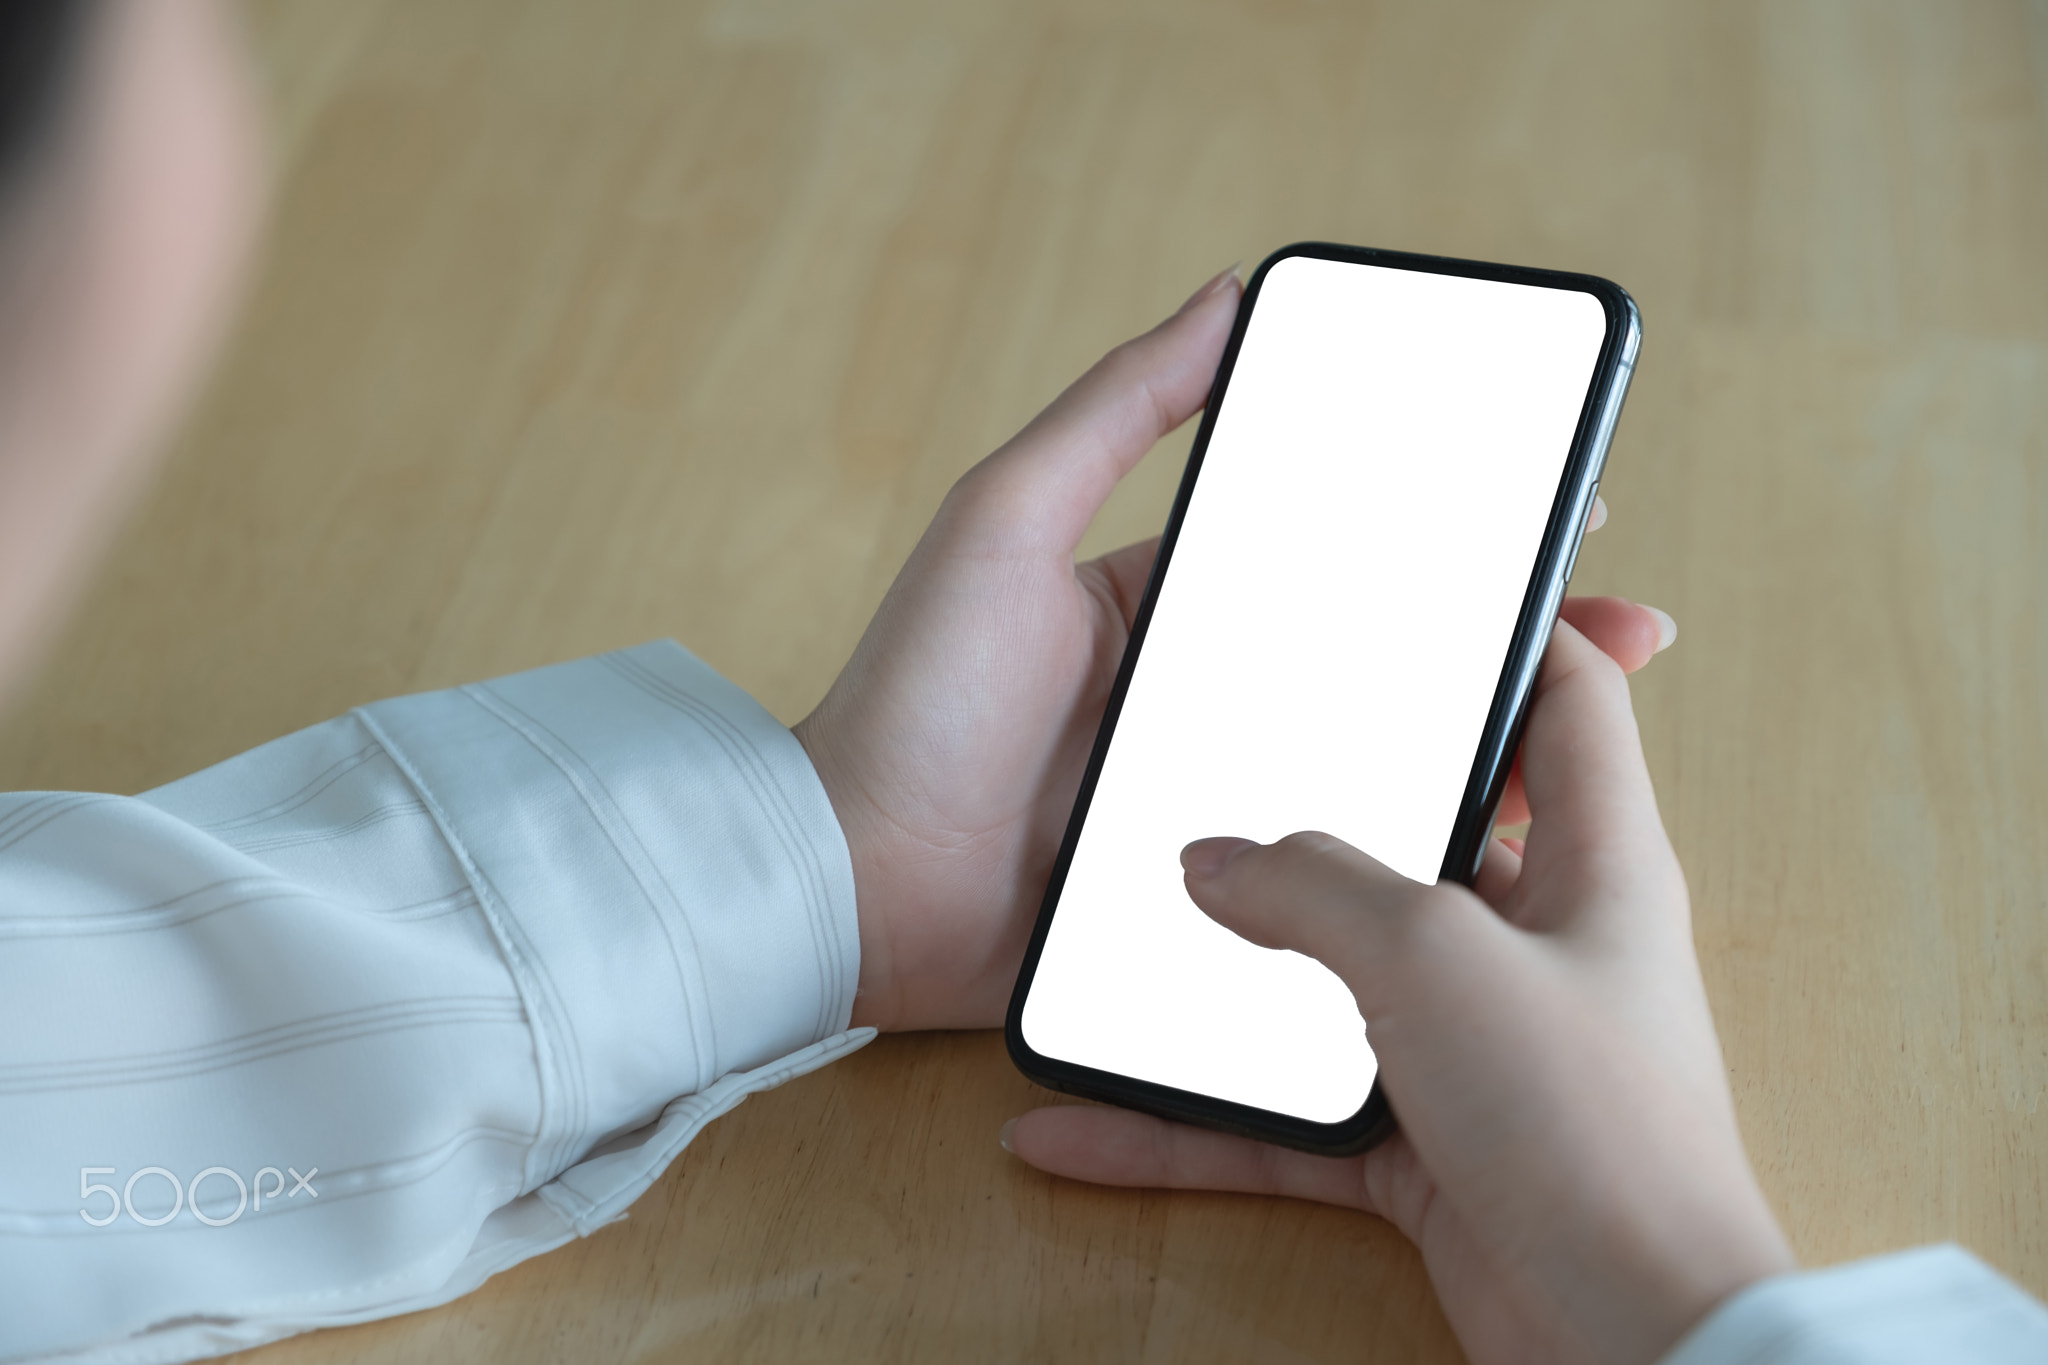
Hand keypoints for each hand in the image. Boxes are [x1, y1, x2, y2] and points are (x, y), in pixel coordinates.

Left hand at [794, 266, 1670, 1033]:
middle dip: (1504, 658)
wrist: (852, 885)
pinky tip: (1496, 873)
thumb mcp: (1008, 523)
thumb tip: (1223, 297)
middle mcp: (1211, 707)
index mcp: (1178, 612)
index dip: (1446, 547)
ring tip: (1594, 758)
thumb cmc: (917, 698)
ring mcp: (1219, 813)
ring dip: (1481, 764)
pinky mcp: (1212, 915)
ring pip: (1373, 783)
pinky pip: (1327, 895)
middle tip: (1617, 645)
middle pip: (1382, 673)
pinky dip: (1408, 882)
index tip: (1551, 524)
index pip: (1340, 567)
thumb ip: (1113, 413)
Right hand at [1002, 621, 1794, 1364]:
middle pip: (1419, 837)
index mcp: (1592, 859)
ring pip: (1332, 985)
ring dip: (1229, 978)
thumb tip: (1212, 859)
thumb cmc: (1586, 1126)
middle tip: (1209, 760)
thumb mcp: (1435, 958)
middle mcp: (1537, 942)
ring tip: (1124, 938)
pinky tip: (1085, 1123)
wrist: (1628, 1344)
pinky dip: (1194, 1123)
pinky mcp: (1426, 1147)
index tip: (1414, 590)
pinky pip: (1289, 1116)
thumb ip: (1312, 887)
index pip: (1566, 699)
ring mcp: (1479, 1049)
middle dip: (1310, 809)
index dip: (1510, 630)